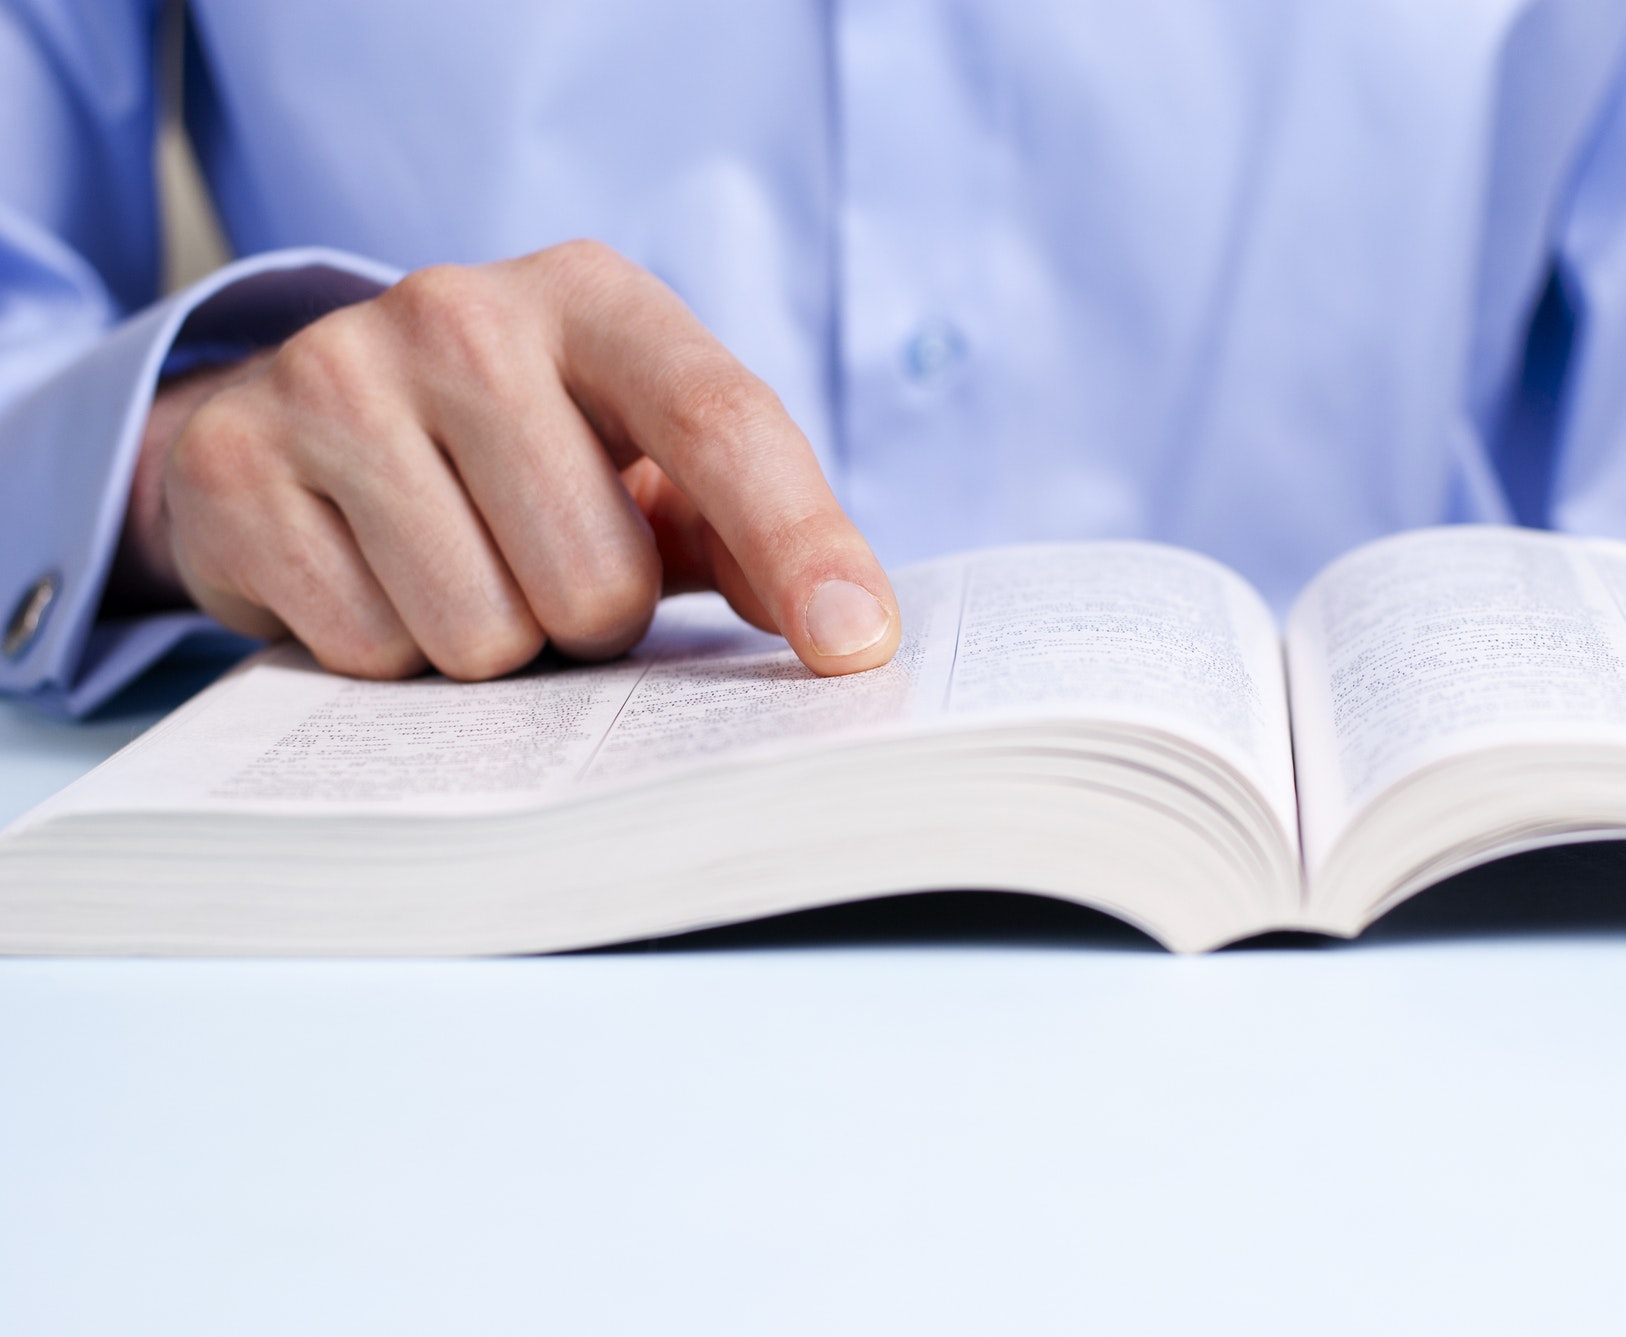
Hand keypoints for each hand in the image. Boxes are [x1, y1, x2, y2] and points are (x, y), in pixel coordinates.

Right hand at [116, 241, 899, 678]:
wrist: (306, 417)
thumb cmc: (521, 451)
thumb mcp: (640, 457)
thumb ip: (744, 527)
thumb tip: (844, 630)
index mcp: (595, 298)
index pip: (722, 423)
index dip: (800, 544)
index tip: (854, 648)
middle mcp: (460, 311)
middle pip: (595, 580)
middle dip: (590, 621)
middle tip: (547, 570)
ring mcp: (334, 378)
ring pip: (481, 636)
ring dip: (491, 647)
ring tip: (463, 571)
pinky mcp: (238, 464)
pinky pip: (370, 652)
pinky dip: (389, 655)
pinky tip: (373, 578)